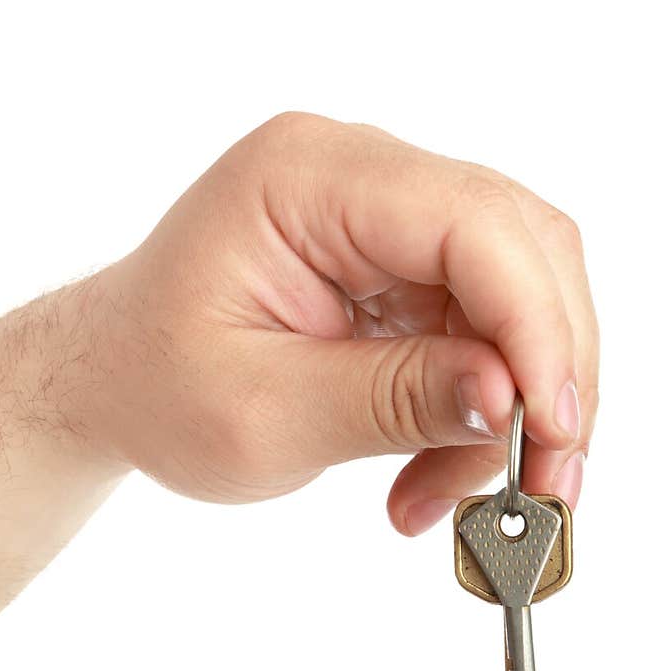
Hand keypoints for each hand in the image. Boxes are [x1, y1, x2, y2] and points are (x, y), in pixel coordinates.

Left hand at [85, 112, 597, 533]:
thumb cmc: (156, 390)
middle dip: (548, 374)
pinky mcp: (403, 265)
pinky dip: (483, 410)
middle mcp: (360, 174)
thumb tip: (512, 399)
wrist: (116, 385)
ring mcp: (387, 217)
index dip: (534, 326)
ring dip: (517, 405)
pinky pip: (486, 329)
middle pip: (521, 249)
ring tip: (457, 496)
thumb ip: (393, 399)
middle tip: (545, 485)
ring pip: (519, 296)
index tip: (554, 431)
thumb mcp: (263, 414)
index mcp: (306, 177)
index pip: (471, 222)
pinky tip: (437, 475)